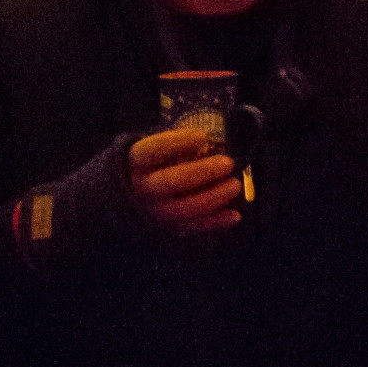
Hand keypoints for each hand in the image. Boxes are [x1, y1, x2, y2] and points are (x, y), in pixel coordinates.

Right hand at [128, 128, 242, 236]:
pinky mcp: (169, 230)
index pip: (154, 150)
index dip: (179, 142)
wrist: (131, 196)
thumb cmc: (153, 164)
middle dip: (204, 172)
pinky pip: (195, 228)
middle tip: (228, 163)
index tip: (203, 136)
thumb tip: (208, 143)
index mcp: (136, 162)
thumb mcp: (155, 149)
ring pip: (186, 209)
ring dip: (215, 197)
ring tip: (235, 184)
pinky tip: (236, 215)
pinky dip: (216, 223)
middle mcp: (143, 189)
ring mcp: (156, 212)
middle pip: (173, 181)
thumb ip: (176, 145)